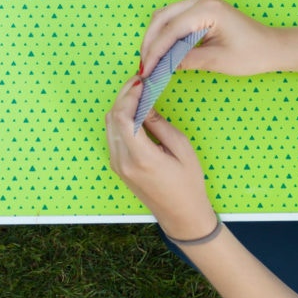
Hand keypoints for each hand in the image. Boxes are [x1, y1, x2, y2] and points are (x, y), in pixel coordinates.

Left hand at [105, 77, 218, 240]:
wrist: (182, 215)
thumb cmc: (189, 183)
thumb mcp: (181, 149)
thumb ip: (160, 124)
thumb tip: (145, 102)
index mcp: (141, 157)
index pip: (123, 118)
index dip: (129, 96)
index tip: (141, 82)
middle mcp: (123, 161)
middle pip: (112, 118)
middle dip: (123, 96)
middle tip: (138, 81)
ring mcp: (118, 165)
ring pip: (109, 126)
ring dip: (120, 106)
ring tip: (137, 92)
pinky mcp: (118, 167)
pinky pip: (113, 136)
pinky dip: (119, 119)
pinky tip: (134, 111)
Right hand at [139, 0, 277, 78]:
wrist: (271, 47)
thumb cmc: (252, 54)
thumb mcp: (218, 61)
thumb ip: (187, 60)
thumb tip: (161, 66)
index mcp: (208, 9)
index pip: (172, 29)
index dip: (156, 50)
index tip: (146, 69)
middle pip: (162, 17)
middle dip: (150, 42)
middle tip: (143, 65)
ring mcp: (200, 0)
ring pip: (165, 16)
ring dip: (155, 37)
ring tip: (149, 60)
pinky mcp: (200, 7)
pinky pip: (174, 17)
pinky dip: (164, 33)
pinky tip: (161, 51)